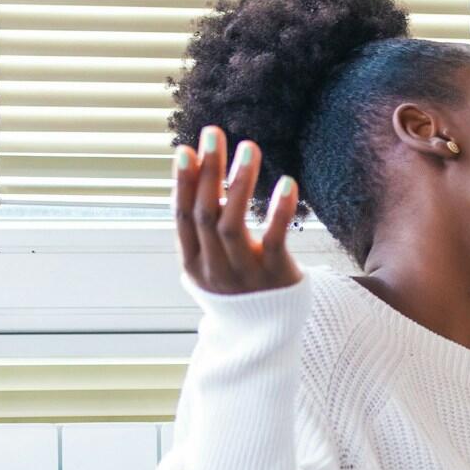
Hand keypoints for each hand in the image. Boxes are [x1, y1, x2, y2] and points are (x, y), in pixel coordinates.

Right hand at [174, 126, 303, 294]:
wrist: (267, 335)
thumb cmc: (238, 287)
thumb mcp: (212, 260)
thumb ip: (205, 225)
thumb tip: (197, 171)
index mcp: (193, 264)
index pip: (182, 217)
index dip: (182, 183)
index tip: (186, 149)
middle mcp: (214, 269)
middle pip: (206, 214)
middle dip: (207, 172)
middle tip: (214, 134)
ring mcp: (244, 275)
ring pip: (233, 224)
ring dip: (239, 183)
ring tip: (247, 148)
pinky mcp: (276, 277)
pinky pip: (276, 240)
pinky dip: (279, 210)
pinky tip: (287, 182)